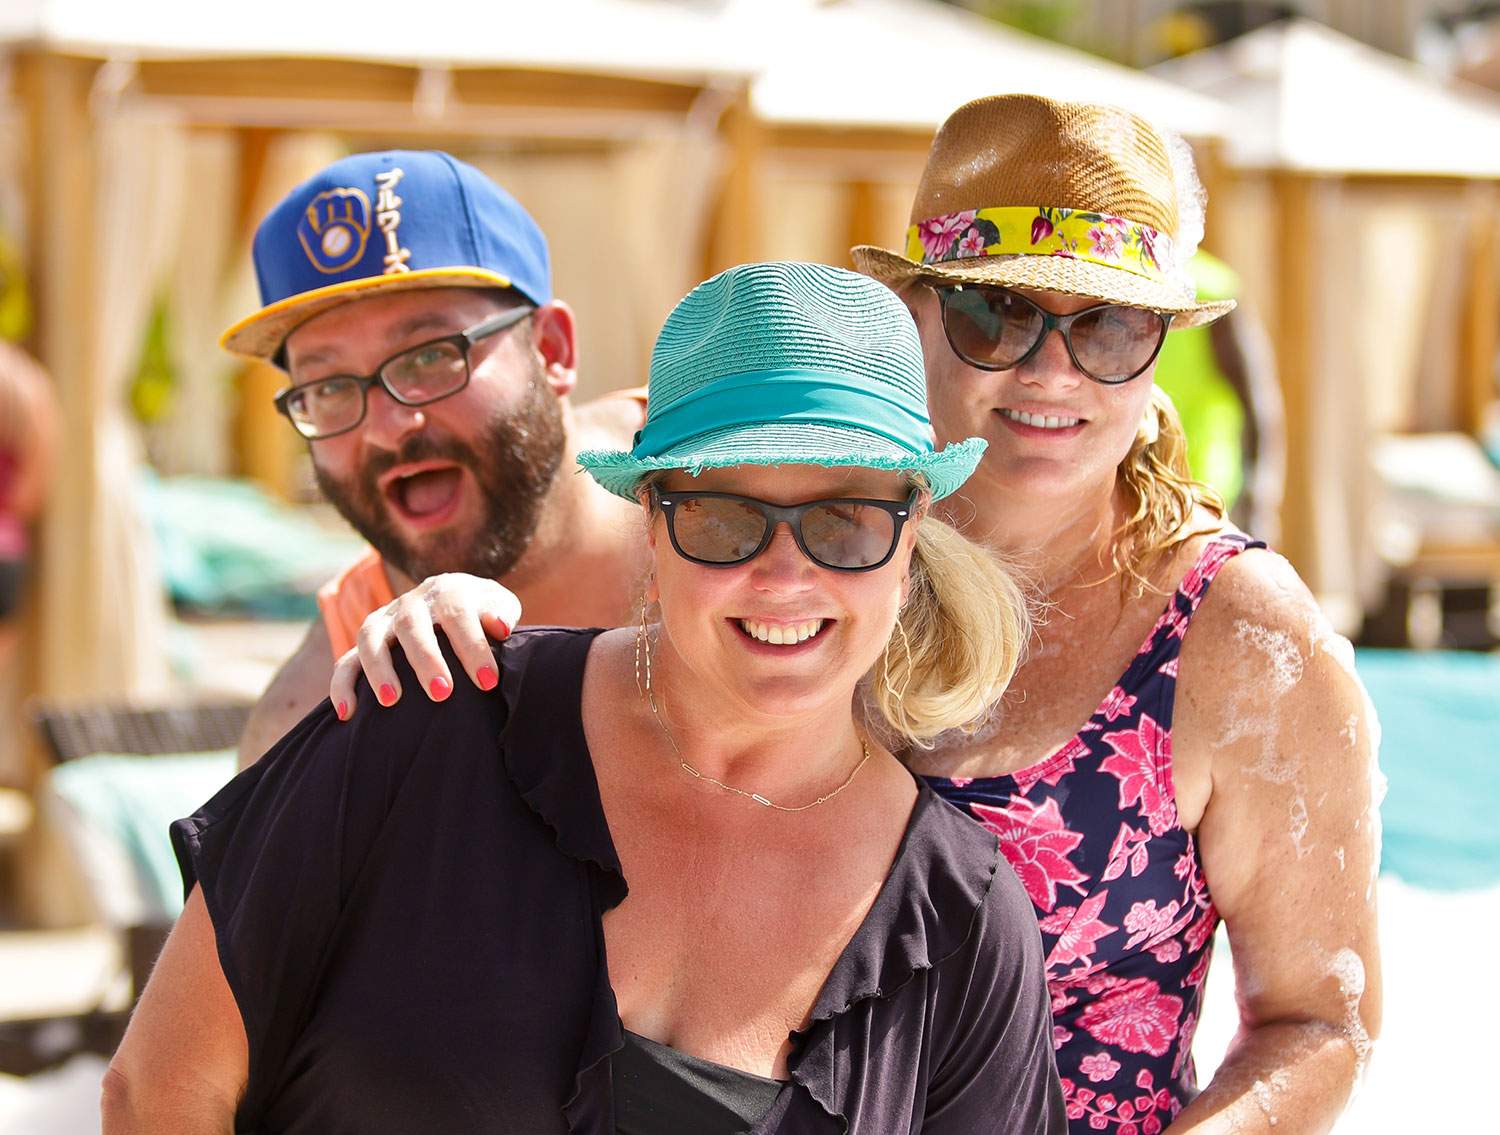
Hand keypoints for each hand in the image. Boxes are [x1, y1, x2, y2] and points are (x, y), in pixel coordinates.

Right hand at [329, 574, 521, 718]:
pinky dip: (341, 685)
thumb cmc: (483, 613)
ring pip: (372, 639)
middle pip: (412, 627)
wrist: (454, 598)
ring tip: (391, 701)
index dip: (473, 648)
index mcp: (448, 592)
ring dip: (379, 669)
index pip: (458, 616)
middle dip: (426, 660)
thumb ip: (502, 614)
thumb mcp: (499, 606)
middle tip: (442, 693)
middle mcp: (412, 603)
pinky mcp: (366, 642)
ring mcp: (385, 621)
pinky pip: (345, 662)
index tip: (488, 681)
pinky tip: (346, 714)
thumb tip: (499, 627)